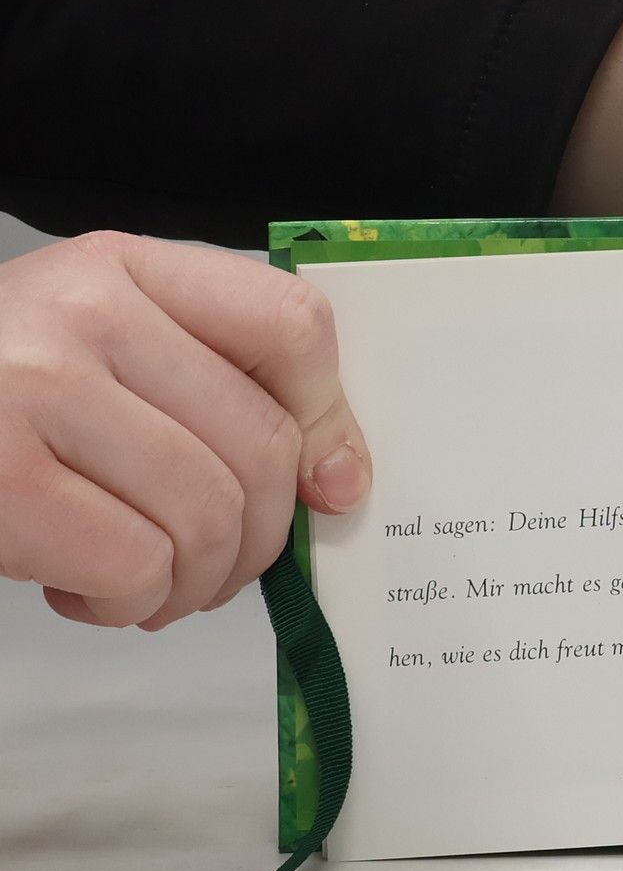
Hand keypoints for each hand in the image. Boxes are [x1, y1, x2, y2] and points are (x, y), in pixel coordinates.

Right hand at [0, 233, 369, 629]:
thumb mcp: (96, 356)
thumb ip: (209, 388)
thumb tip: (340, 483)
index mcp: (125, 267)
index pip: (291, 325)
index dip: (326, 421)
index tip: (323, 484)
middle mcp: (85, 310)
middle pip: (260, 444)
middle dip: (254, 541)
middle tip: (209, 571)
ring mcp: (36, 387)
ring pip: (206, 515)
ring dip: (191, 584)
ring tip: (143, 585)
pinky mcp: (0, 478)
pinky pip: (136, 564)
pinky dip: (129, 603)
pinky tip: (82, 590)